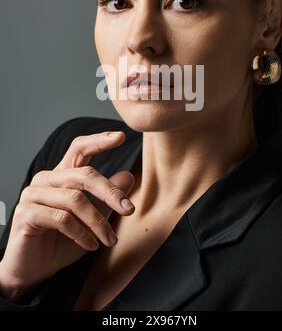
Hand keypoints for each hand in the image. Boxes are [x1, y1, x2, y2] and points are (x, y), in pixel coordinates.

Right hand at [0, 131, 135, 300]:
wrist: (32, 271)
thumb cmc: (61, 243)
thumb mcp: (92, 220)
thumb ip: (106, 198)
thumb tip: (128, 176)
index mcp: (61, 176)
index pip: (79, 149)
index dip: (98, 141)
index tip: (120, 136)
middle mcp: (46, 179)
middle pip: (83, 174)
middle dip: (110, 192)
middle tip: (129, 210)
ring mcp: (33, 195)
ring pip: (75, 199)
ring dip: (98, 221)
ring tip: (109, 239)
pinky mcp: (26, 214)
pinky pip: (61, 218)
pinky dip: (81, 233)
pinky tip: (90, 245)